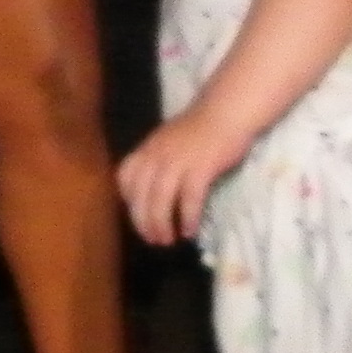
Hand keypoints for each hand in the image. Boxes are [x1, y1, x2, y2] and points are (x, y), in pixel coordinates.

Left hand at [115, 113, 244, 247]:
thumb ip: (157, 159)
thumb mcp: (168, 140)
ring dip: (161, 224)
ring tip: (168, 240)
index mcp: (148, 148)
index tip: (138, 215)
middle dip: (143, 221)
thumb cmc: (200, 128)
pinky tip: (189, 230)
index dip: (128, 200)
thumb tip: (151, 187)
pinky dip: (187, 217)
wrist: (226, 112)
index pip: (125, 176)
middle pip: (141, 194)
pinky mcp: (201, 168)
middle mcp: (158, 155)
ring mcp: (179, 161)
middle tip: (152, 240)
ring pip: (161, 199)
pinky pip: (189, 198)